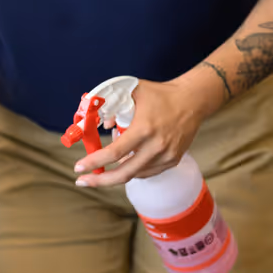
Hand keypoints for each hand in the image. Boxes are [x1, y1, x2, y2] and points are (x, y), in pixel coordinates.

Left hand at [73, 79, 204, 185]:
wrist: (193, 100)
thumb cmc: (161, 94)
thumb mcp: (133, 91)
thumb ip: (113, 104)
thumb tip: (101, 124)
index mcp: (144, 129)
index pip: (114, 152)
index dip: (94, 162)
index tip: (79, 168)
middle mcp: (156, 146)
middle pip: (124, 173)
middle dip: (100, 180)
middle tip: (83, 181)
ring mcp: (167, 156)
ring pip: (135, 173)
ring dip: (117, 171)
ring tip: (107, 161)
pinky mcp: (173, 160)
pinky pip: (147, 171)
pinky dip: (133, 169)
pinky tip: (124, 161)